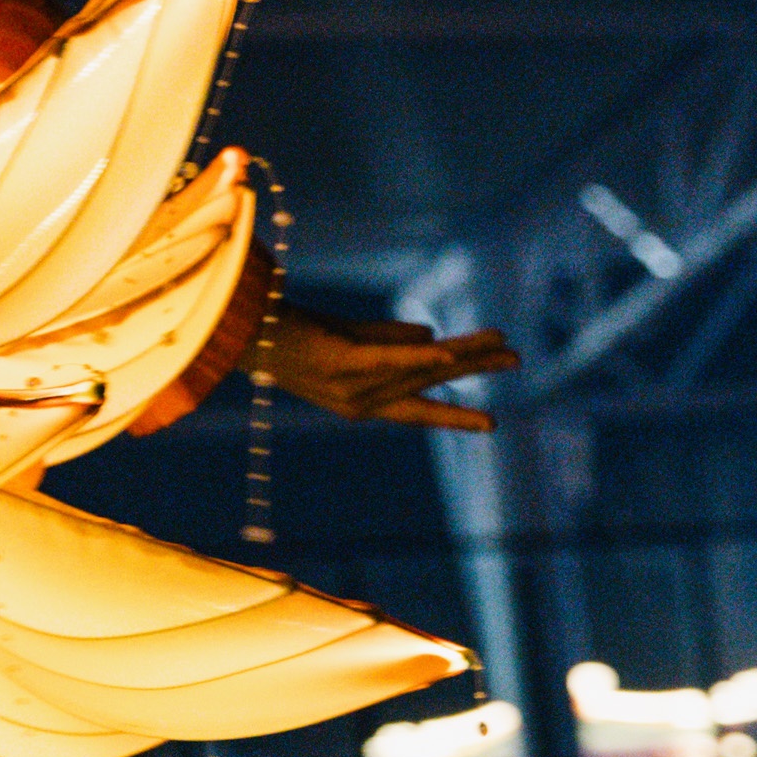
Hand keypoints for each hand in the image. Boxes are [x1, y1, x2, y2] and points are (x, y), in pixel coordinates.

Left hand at [257, 298, 516, 434]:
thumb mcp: (347, 339)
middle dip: (475, 371)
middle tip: (516, 359)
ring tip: (501, 347)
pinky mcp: (339, 360)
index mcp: (360, 401)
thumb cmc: (290, 334)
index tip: (492, 425)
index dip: (453, 416)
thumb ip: (391, 339)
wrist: (239, 331)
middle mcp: (359, 399)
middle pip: (429, 384)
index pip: (416, 411)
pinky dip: (417, 357)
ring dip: (463, 354)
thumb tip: (433, 336)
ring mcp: (350, 383)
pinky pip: (386, 359)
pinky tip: (446, 353)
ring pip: (418, 368)